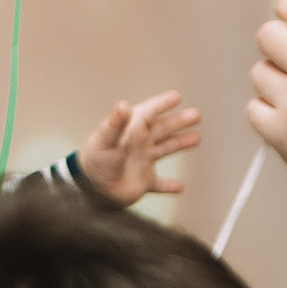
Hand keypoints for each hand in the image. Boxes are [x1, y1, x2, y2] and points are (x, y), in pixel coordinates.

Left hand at [78, 90, 200, 205]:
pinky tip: (179, 186)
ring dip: (180, 143)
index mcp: (129, 131)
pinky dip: (168, 185)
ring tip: (196, 138)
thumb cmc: (94, 161)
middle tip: (196, 114)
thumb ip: (115, 124)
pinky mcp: (143, 182)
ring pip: (164, 149)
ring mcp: (141, 163)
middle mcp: (138, 144)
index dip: (162, 104)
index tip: (176, 97)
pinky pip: (159, 184)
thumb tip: (124, 105)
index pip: (148, 113)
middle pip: (162, 129)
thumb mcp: (104, 140)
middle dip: (178, 121)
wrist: (90, 190)